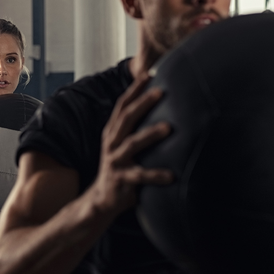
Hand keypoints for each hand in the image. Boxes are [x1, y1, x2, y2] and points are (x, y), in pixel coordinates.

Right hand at [92, 74, 172, 212]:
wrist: (101, 199)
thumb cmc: (120, 169)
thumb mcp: (124, 146)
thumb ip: (136, 130)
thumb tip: (165, 112)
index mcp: (112, 133)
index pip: (122, 106)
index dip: (134, 90)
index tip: (148, 74)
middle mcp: (112, 143)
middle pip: (126, 118)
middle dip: (142, 103)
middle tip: (160, 92)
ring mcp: (115, 161)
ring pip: (132, 144)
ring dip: (150, 134)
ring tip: (168, 127)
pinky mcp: (121, 179)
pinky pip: (140, 176)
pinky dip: (156, 175)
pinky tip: (171, 175)